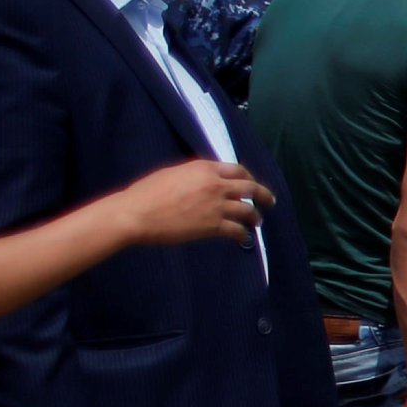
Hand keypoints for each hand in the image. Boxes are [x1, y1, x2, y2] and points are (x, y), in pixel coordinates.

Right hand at [119, 157, 269, 245]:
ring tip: (257, 221)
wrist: (137, 213)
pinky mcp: (213, 226)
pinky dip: (243, 234)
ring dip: (255, 216)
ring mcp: (216, 205)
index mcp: (204, 168)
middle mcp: (215, 184)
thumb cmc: (147, 193)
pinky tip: (243, 238)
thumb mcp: (173, 173)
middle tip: (269, 201)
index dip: (248, 177)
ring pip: (248, 210)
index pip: (237, 170)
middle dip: (263, 195)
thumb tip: (204, 179)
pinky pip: (238, 230)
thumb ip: (194, 175)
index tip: (251, 183)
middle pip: (250, 188)